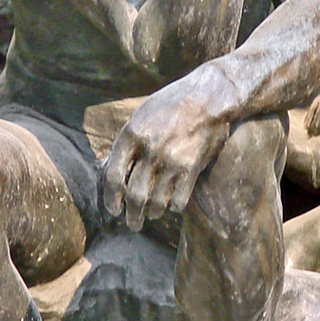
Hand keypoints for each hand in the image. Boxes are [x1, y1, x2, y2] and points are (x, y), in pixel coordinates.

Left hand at [102, 74, 231, 229]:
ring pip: (155, 202)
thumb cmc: (171, 104)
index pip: (113, 177)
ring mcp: (172, 161)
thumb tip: (111, 170)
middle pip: (134, 196)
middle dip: (131, 215)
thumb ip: (127, 142)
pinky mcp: (192, 169)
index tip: (113, 208)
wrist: (209, 97)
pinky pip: (178, 200)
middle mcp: (150, 150)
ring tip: (151, 215)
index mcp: (132, 135)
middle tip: (132, 223)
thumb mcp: (141, 115)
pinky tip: (172, 204)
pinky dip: (173, 207)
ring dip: (151, 213)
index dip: (110, 198)